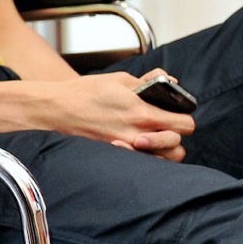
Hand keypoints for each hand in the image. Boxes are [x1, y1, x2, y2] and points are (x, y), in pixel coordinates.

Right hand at [51, 70, 194, 160]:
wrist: (57, 109)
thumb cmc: (85, 93)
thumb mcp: (121, 80)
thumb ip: (149, 82)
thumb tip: (170, 81)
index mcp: (142, 114)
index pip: (185, 125)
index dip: (185, 117)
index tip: (179, 112)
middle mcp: (137, 136)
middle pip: (178, 148)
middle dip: (177, 136)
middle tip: (167, 126)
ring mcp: (127, 150)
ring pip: (162, 160)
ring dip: (163, 149)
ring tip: (154, 136)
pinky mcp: (116, 156)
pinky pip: (143, 164)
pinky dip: (146, 156)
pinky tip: (139, 144)